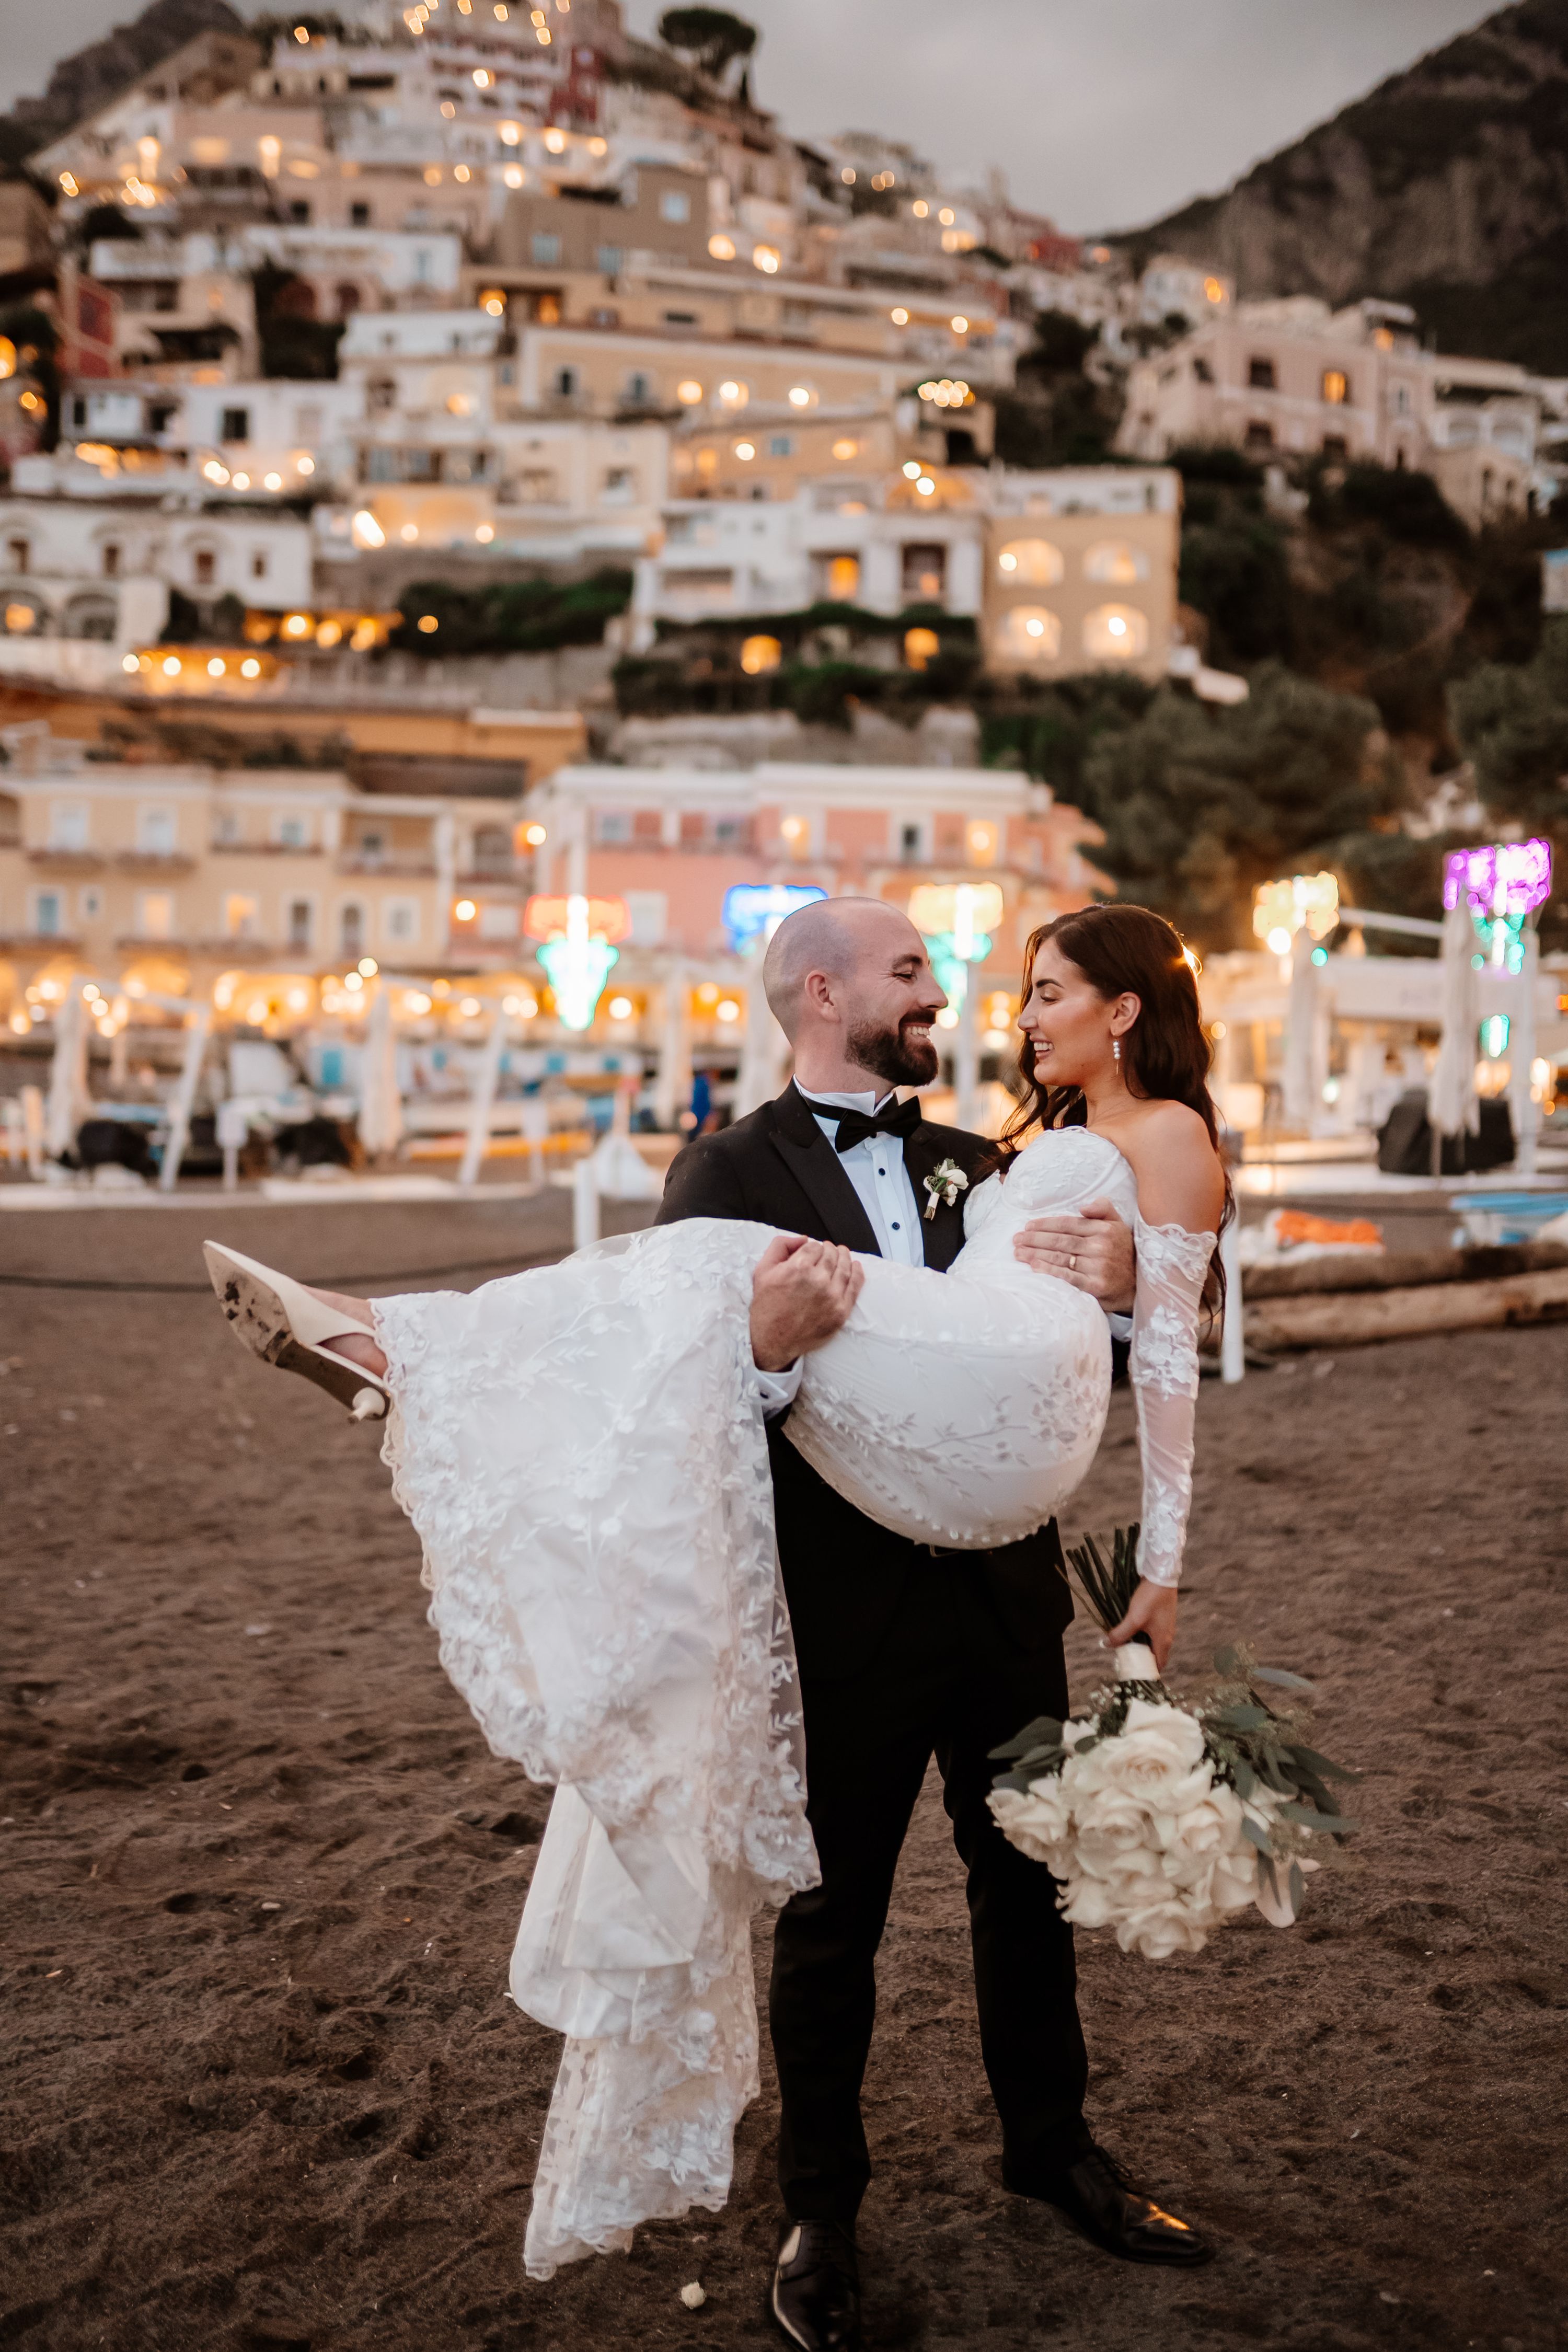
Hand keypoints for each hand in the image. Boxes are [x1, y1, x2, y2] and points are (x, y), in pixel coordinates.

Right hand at [749, 1235, 863, 1371]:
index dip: (813, 1247)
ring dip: (845, 1257)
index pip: (814, 1246)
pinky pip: (854, 1287)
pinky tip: (856, 1267)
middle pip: (831, 1255)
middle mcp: (817, 1280)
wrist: (773, 1341)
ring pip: (845, 1268)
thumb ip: (779, 1247)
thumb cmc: (766, 1308)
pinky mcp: (840, 1312)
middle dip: (829, 1249)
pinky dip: (858, 1274)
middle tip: (828, 1249)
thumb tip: (802, 1239)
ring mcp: (832, 1297)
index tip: (811, 1251)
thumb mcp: (762, 1271)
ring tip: (843, 1253)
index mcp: (798, 1268)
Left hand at [1013, 1198, 1135, 1313]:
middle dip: (1034, 1239)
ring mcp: (1098, 1267)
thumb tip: (1083, 1206)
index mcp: (1104, 1229)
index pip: (1068, 1224)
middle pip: (1060, 1240)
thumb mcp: (1118, 1224)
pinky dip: (1049, 1271)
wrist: (1139, 1284)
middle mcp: (1101, 1246)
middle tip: (1016, 1239)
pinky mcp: (1095, 1286)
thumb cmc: (1122, 1251)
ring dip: (1035, 1254)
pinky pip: (1067, 1277)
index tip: (1028, 1226)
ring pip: (1060, 1257)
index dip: (1045, 1224)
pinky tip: (1034, 1267)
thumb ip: (1103, 1208)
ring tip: (1018, 1252)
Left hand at [1108, 1580, 1178, 1673]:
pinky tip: (1131, 1631)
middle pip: (1155, 1654)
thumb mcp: (1133, 1619)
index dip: (1148, 1670)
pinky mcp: (1161, 1617)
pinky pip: (1152, 1633)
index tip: (1135, 1673)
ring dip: (1141, 1645)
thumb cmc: (1150, 1600)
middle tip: (1126, 1659)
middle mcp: (1167, 1636)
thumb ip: (1121, 1634)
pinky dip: (1143, 1636)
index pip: (1159, 1664)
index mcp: (1164, 1641)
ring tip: (1125, 1646)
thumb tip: (1106, 1644)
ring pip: (1152, 1642)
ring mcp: (1165, 1626)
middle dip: (1141, 1658)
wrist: (1161, 1577)